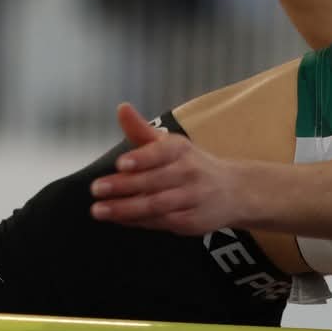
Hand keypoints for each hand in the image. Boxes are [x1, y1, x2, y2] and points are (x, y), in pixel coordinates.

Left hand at [90, 103, 248, 234]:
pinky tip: (117, 219)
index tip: (121, 163)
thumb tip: (121, 107)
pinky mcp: (192, 222)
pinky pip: (160, 222)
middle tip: (96, 189)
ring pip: (156, 205)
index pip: (161, 152)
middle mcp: (189, 173)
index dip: (142, 158)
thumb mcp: (171, 144)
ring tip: (98, 210)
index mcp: (181, 150)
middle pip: (154, 181)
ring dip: (125, 208)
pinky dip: (137, 221)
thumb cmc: (192, 165)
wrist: (235, 191)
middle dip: (123, 186)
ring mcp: (192, 198)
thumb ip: (141, 130)